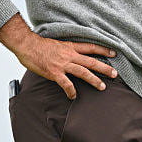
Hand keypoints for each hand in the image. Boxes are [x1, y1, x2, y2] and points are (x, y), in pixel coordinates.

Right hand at [0, 13, 115, 98]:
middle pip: (91, 61)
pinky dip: (71, 91)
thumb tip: (73, 57)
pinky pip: (66, 83)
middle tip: (115, 74)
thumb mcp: (58, 44)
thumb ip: (67, 51)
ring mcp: (63, 64)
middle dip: (104, 68)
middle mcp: (69, 55)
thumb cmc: (40, 45)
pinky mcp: (54, 73)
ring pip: (83, 72)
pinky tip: (73, 96)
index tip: (114, 53)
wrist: (27, 45)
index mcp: (70, 47)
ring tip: (102, 87)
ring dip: (94, 80)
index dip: (103, 50)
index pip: (91, 47)